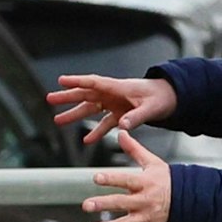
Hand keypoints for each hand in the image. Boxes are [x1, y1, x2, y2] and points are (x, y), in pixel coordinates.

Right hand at [47, 73, 177, 145]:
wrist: (171, 98)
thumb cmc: (162, 97)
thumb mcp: (151, 108)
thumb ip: (135, 117)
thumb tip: (122, 126)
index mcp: (119, 88)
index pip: (94, 82)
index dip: (77, 81)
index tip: (61, 81)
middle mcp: (113, 94)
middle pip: (86, 94)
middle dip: (68, 97)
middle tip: (50, 99)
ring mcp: (115, 103)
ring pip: (90, 109)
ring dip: (75, 114)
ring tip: (58, 121)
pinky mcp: (119, 113)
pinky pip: (104, 123)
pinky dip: (96, 132)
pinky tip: (86, 141)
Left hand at [83, 132, 170, 221]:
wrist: (188, 202)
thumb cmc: (167, 181)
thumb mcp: (153, 163)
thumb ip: (134, 149)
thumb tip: (120, 132)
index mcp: (146, 183)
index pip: (126, 180)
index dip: (111, 178)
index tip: (95, 177)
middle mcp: (145, 201)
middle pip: (123, 203)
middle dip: (104, 204)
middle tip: (86, 205)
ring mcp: (146, 218)